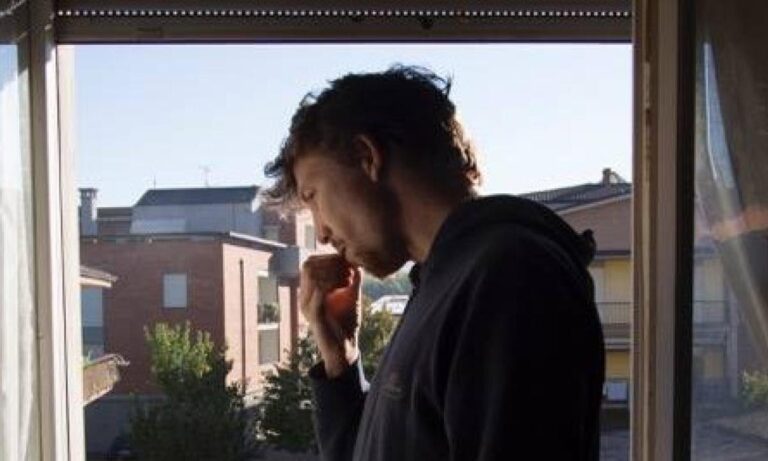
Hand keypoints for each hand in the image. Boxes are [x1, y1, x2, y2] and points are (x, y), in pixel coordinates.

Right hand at [300, 254, 361, 377]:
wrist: (345, 348)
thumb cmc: (346, 322)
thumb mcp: (351, 295)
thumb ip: (352, 279)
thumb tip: (356, 262)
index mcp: (309, 291)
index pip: (310, 263)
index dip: (329, 259)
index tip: (347, 264)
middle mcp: (304, 297)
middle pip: (308, 266)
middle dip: (330, 263)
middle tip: (348, 271)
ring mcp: (307, 306)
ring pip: (312, 275)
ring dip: (333, 272)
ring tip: (348, 279)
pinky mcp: (314, 316)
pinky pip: (318, 292)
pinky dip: (333, 284)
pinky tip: (345, 287)